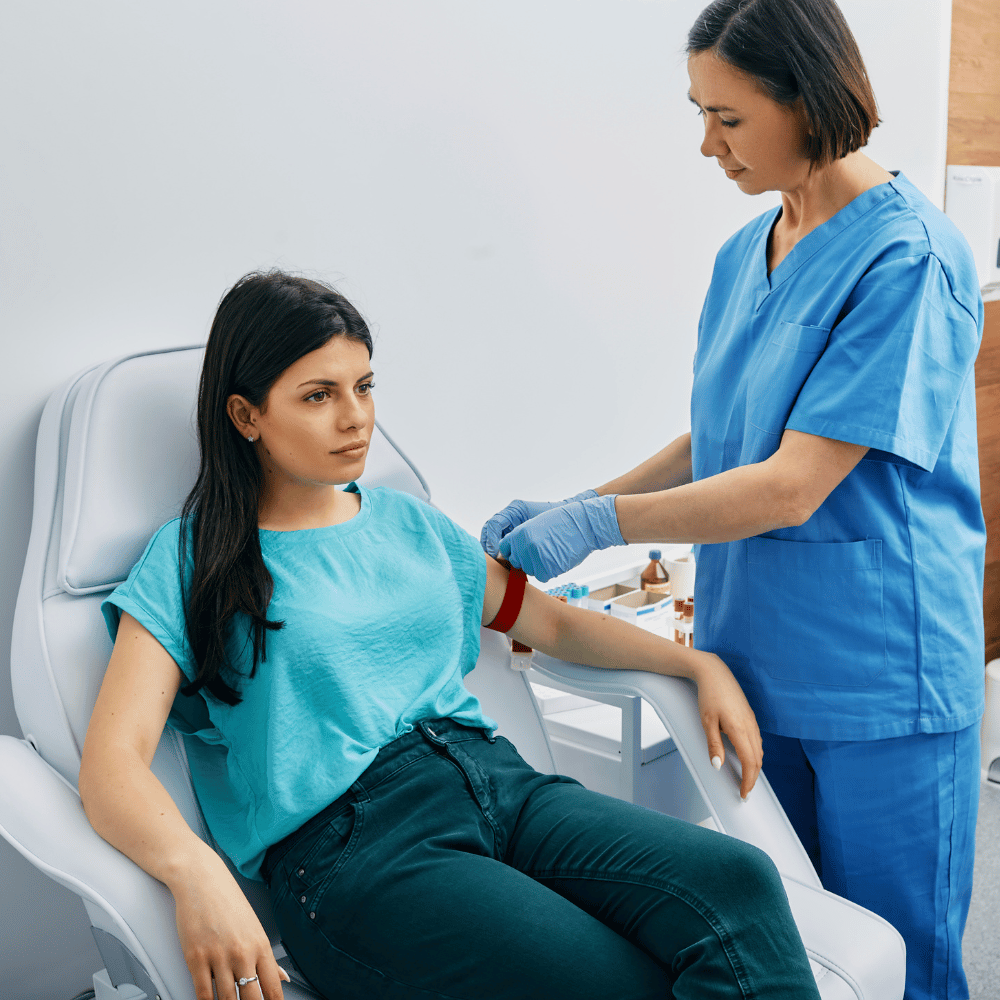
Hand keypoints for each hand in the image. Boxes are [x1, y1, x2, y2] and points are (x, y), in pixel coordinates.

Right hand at [170, 854, 290, 999]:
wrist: (202, 880)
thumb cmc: (228, 901)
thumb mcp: (254, 926)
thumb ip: (266, 957)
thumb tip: (282, 978)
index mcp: (260, 945)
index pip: (272, 987)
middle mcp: (242, 953)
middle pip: (251, 998)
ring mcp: (218, 956)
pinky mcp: (195, 958)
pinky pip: (203, 993)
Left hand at [498, 494, 624, 581]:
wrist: (583, 524)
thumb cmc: (563, 522)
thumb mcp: (536, 524)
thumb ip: (522, 538)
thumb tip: (515, 553)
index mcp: (519, 534)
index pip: (505, 549)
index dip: (515, 551)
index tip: (523, 551)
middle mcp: (523, 547)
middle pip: (517, 562)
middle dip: (527, 560)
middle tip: (543, 551)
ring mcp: (535, 559)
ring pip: (530, 571)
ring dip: (539, 566)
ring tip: (553, 552)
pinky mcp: (547, 569)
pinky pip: (542, 577)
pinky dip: (549, 571)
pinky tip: (558, 559)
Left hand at [689, 650, 762, 800]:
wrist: (715, 673)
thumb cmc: (709, 695)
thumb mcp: (707, 721)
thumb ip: (713, 745)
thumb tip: (718, 766)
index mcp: (740, 729)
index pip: (750, 762)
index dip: (748, 781)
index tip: (744, 794)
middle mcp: (750, 726)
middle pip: (758, 759)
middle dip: (753, 778)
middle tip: (745, 791)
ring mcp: (752, 721)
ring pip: (759, 750)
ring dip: (755, 766)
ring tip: (746, 778)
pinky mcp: (750, 716)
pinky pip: (757, 740)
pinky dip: (755, 754)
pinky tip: (747, 756)